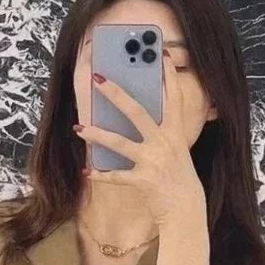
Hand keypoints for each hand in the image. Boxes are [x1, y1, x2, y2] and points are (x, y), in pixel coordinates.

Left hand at [74, 45, 204, 226]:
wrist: (186, 210)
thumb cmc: (180, 178)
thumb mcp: (177, 151)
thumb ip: (163, 133)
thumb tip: (141, 118)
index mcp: (174, 133)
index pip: (174, 98)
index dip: (169, 75)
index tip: (163, 54)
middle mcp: (164, 143)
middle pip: (136, 112)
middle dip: (115, 93)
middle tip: (97, 78)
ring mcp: (152, 162)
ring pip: (119, 143)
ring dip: (97, 134)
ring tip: (79, 127)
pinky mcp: (142, 181)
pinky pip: (116, 176)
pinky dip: (100, 174)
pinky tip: (87, 171)